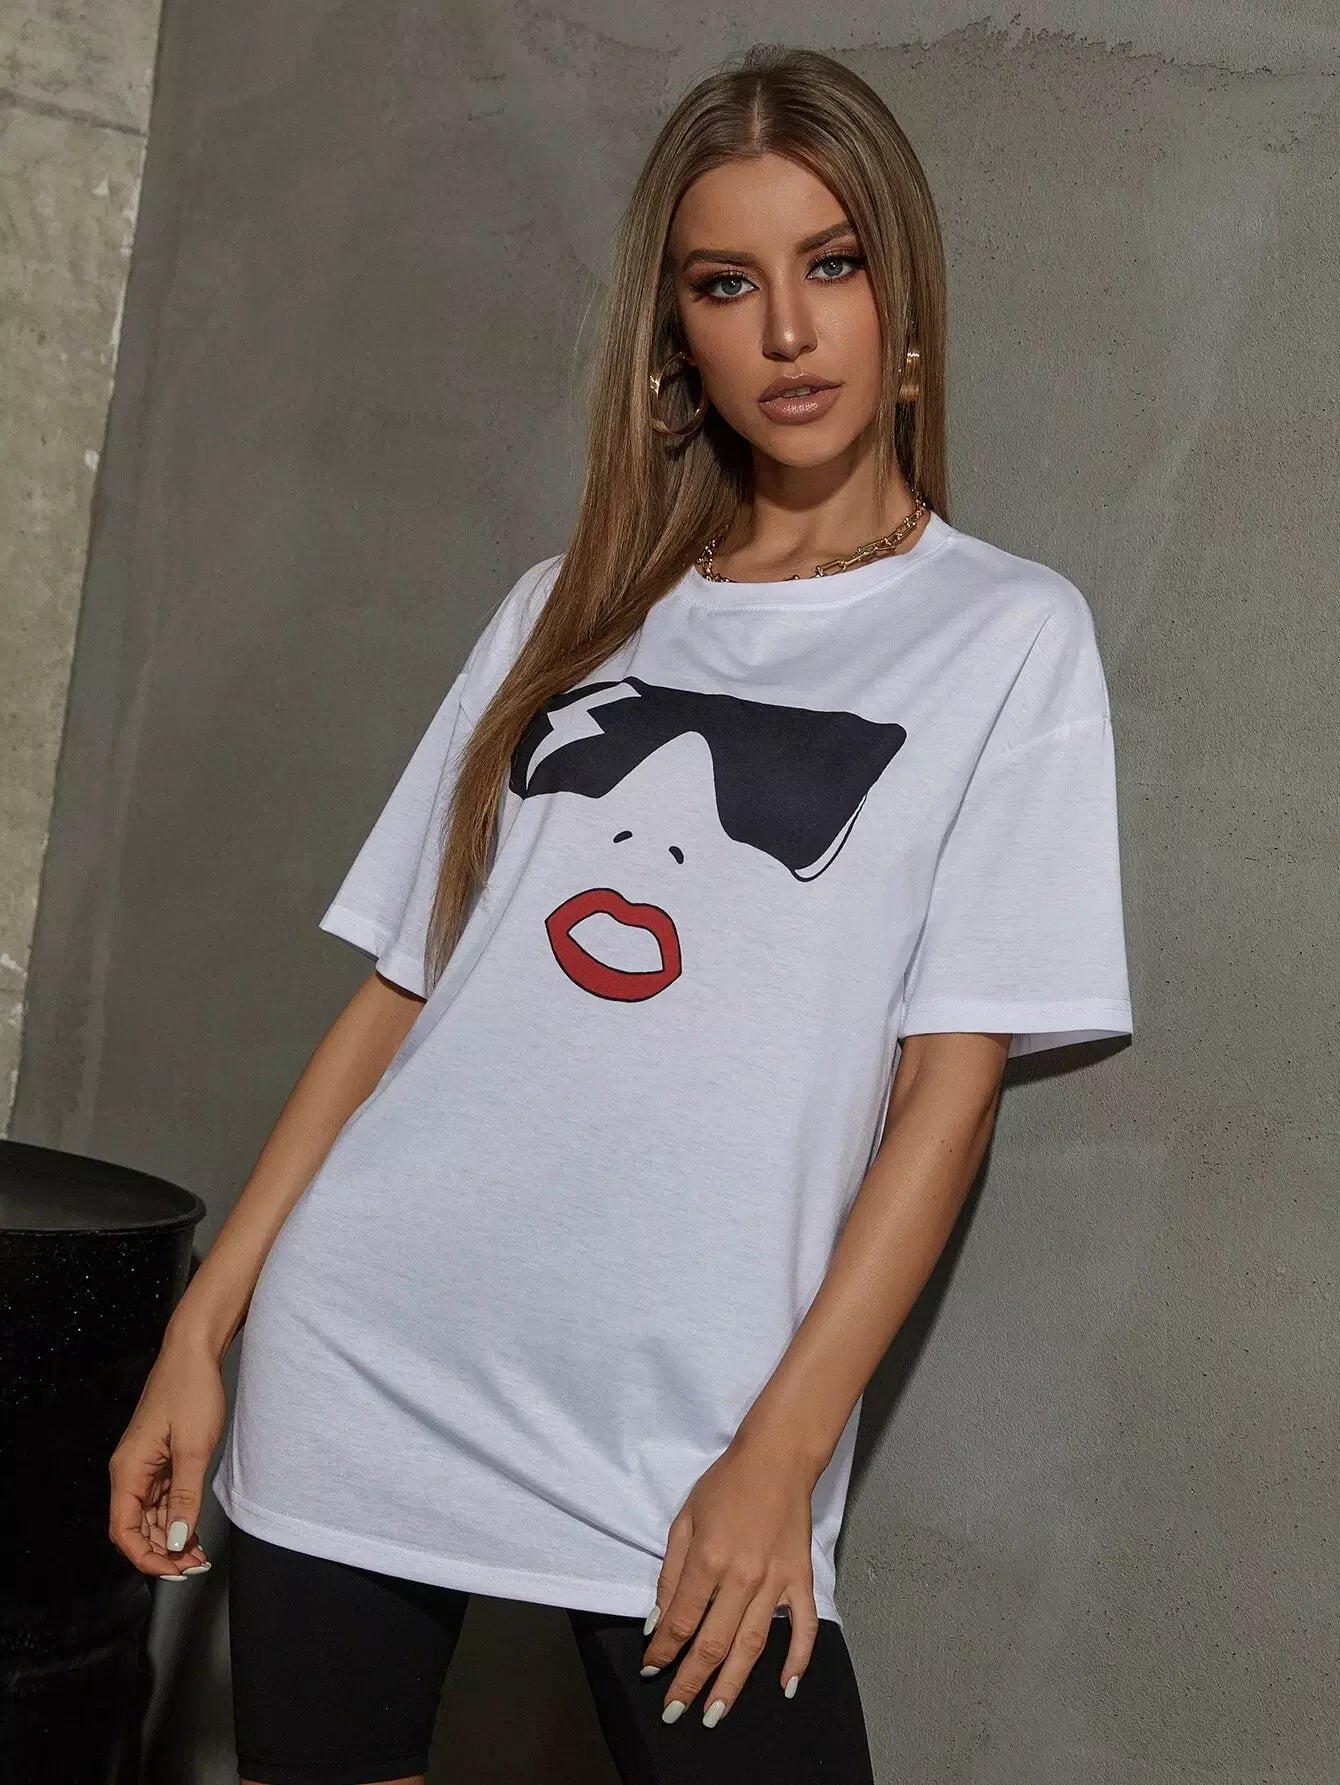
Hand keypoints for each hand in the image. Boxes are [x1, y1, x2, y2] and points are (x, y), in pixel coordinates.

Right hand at [108, 1330, 225, 1579]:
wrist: (194, 1351)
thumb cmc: (191, 1391)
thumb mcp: (194, 1448)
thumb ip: (184, 1498)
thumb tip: (174, 1541)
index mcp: (127, 1471)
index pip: (122, 1531)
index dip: (145, 1556)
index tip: (174, 1569)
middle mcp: (129, 1471)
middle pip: (135, 1528)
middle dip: (161, 1551)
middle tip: (194, 1565)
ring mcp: (144, 1465)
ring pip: (149, 1516)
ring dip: (170, 1538)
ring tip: (198, 1554)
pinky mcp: (159, 1458)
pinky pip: (162, 1499)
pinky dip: (176, 1517)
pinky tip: (193, 1530)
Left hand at [640, 1430, 820, 1726]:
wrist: (776, 1459)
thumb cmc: (724, 1485)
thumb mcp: (685, 1520)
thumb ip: (670, 1573)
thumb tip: (657, 1621)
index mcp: (708, 1560)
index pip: (680, 1620)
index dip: (662, 1651)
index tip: (651, 1670)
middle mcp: (741, 1578)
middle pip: (713, 1643)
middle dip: (690, 1681)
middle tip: (674, 1711)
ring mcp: (775, 1582)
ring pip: (752, 1646)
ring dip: (732, 1685)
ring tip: (715, 1715)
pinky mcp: (801, 1580)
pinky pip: (803, 1628)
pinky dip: (798, 1660)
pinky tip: (786, 1687)